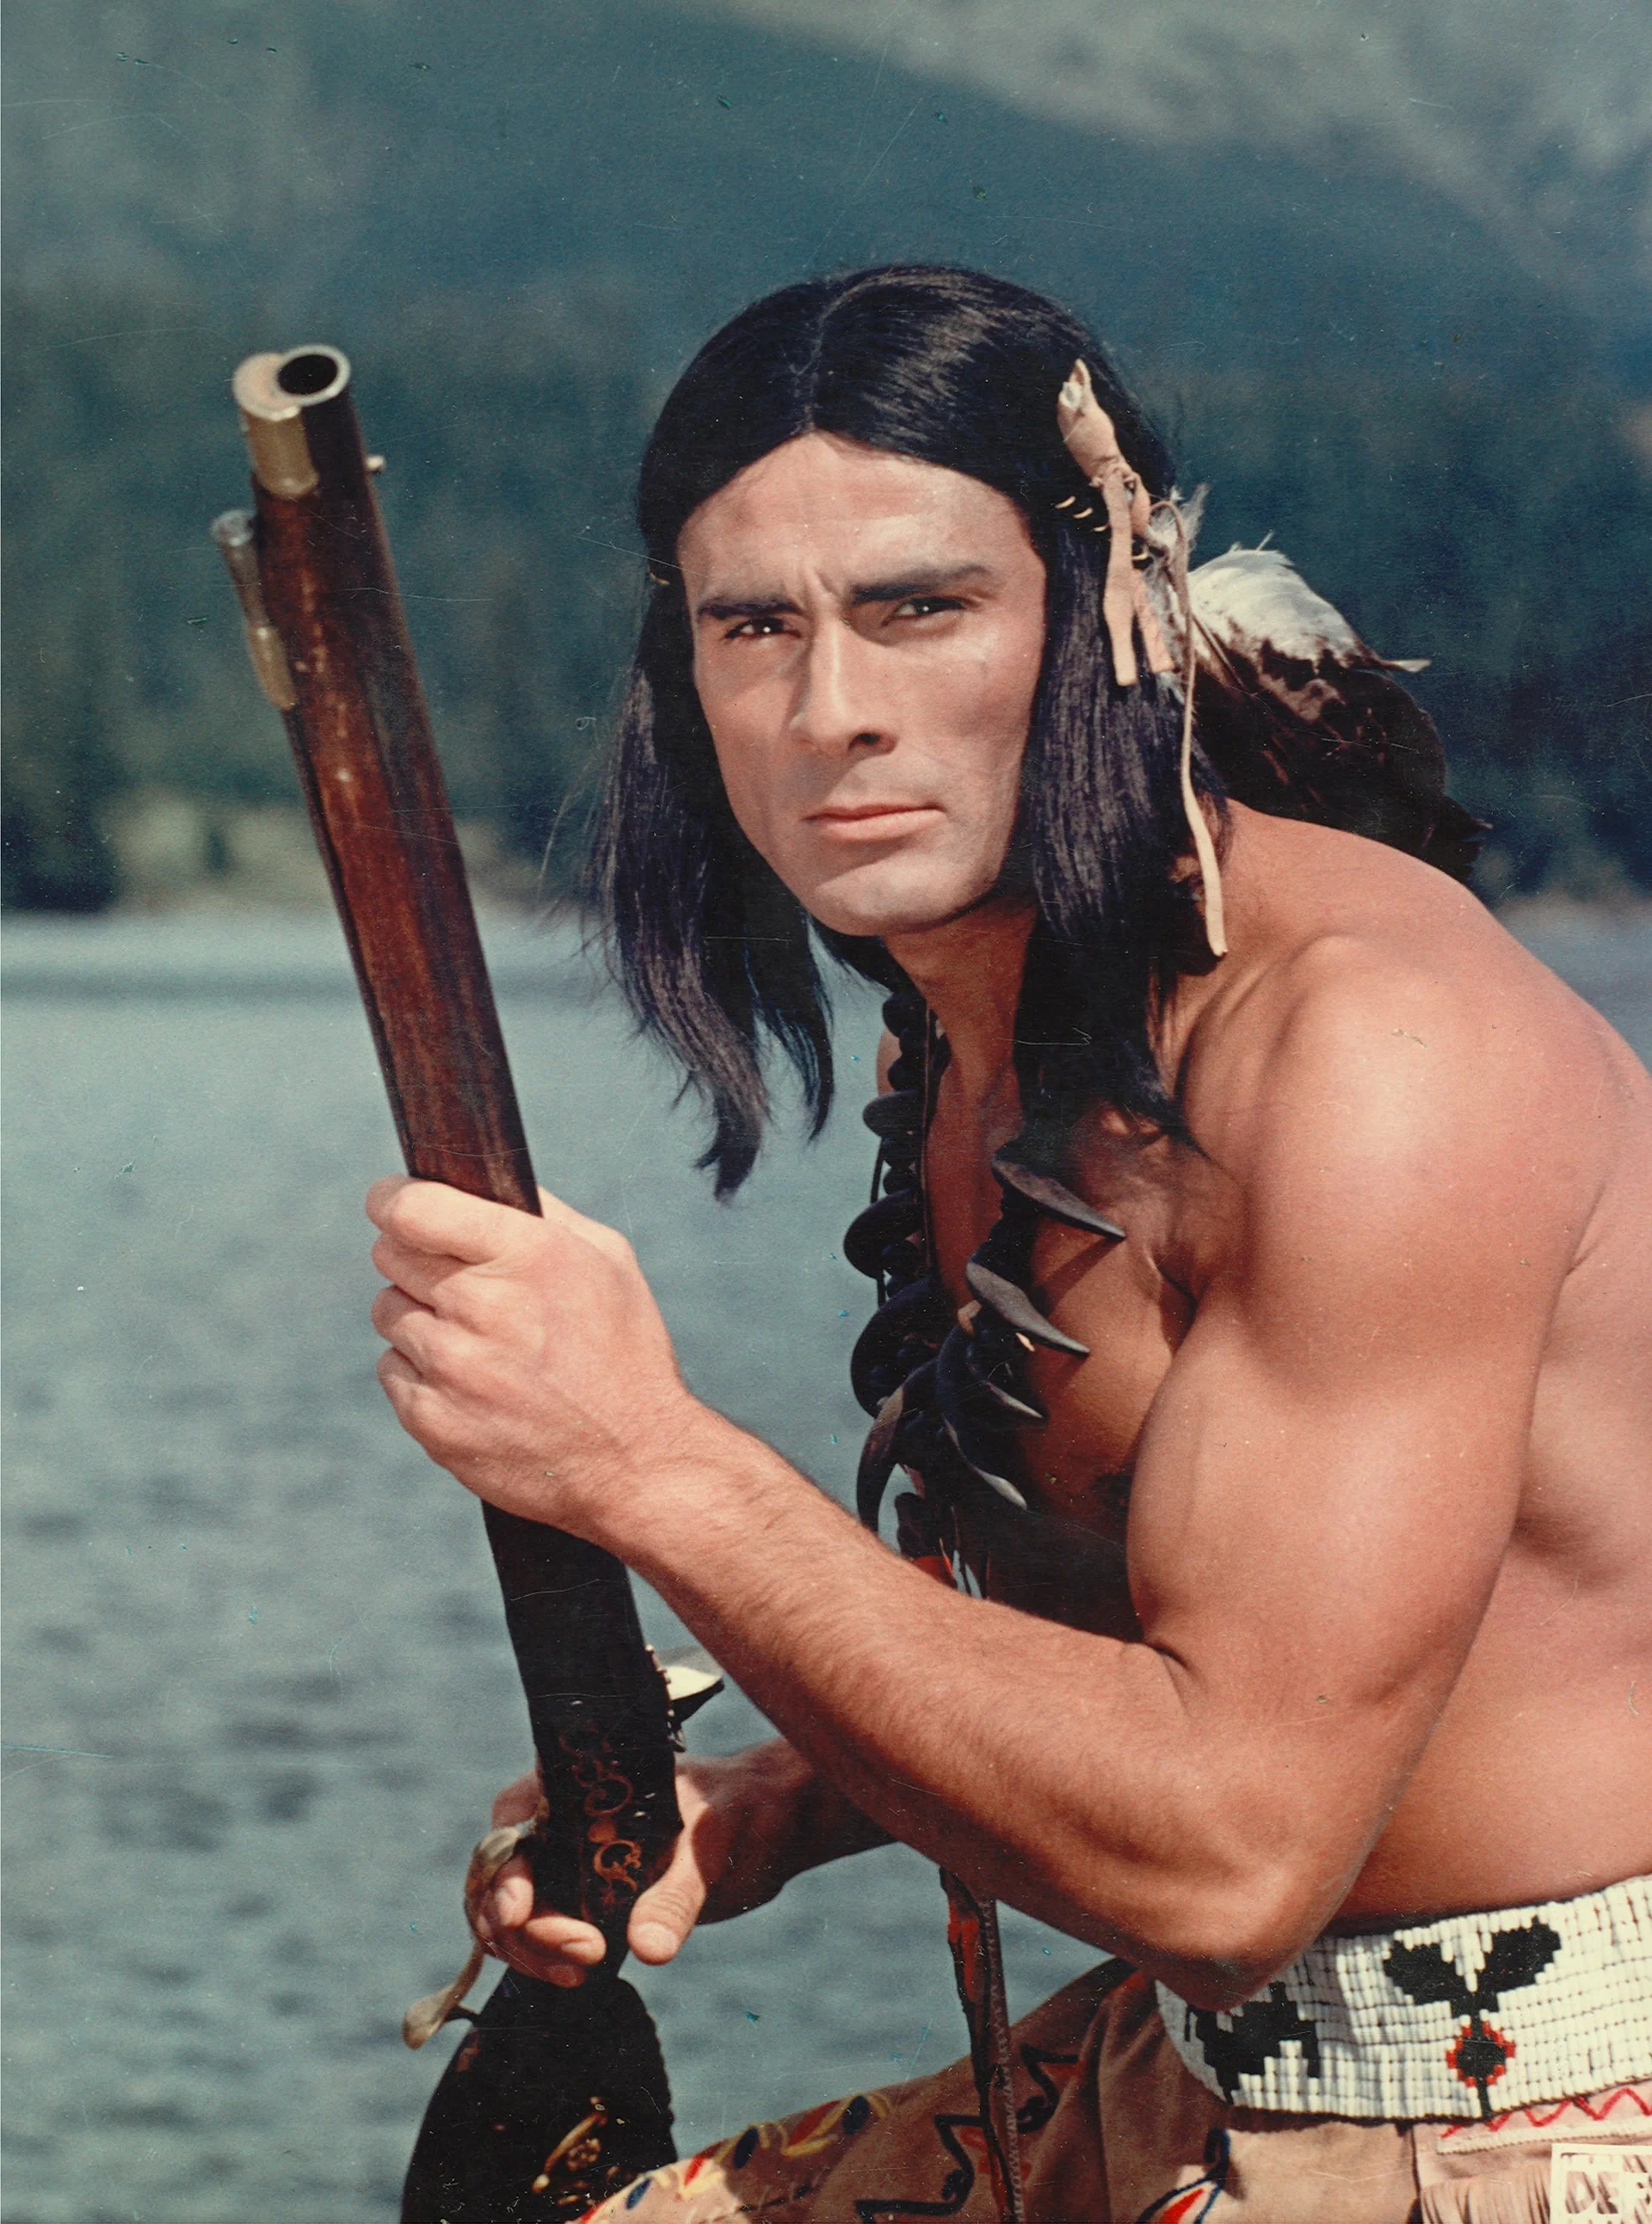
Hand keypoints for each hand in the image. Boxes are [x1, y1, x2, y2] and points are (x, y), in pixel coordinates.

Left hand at [366, 1176, 705, 1540]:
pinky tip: (471, 1382)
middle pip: (390, 1254)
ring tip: (473, 1338)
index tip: (393, 1201)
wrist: (635, 1462)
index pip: (410, 1207)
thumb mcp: (608, 1261)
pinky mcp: (431, 1419)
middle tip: (454, 1278)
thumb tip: (484, 1180)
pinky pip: (393, 1371)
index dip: (392, 1197)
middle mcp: (481, 1306)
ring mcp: (450, 1368)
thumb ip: (542, 1213)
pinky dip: (421, 1372)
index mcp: (526, 1255)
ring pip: (388, 1312)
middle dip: (414, 1256)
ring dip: (419, 1316)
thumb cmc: (626, 1353)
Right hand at [474, 1744, 813, 1986]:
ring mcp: (567, 1862)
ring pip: (511, 1912)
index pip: (513, 1821)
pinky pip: (538, 1931)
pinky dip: (543, 1958)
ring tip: (580, 1971)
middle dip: (522, 1925)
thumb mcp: (709, 1847)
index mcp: (579, 1786)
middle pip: (500, 1876)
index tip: (518, 1913)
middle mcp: (561, 1822)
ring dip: (531, 1948)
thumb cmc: (735, 1811)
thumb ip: (677, 1895)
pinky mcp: (584, 1900)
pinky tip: (578, 1974)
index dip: (502, 1868)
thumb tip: (648, 1949)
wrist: (764, 1824)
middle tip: (580, 1954)